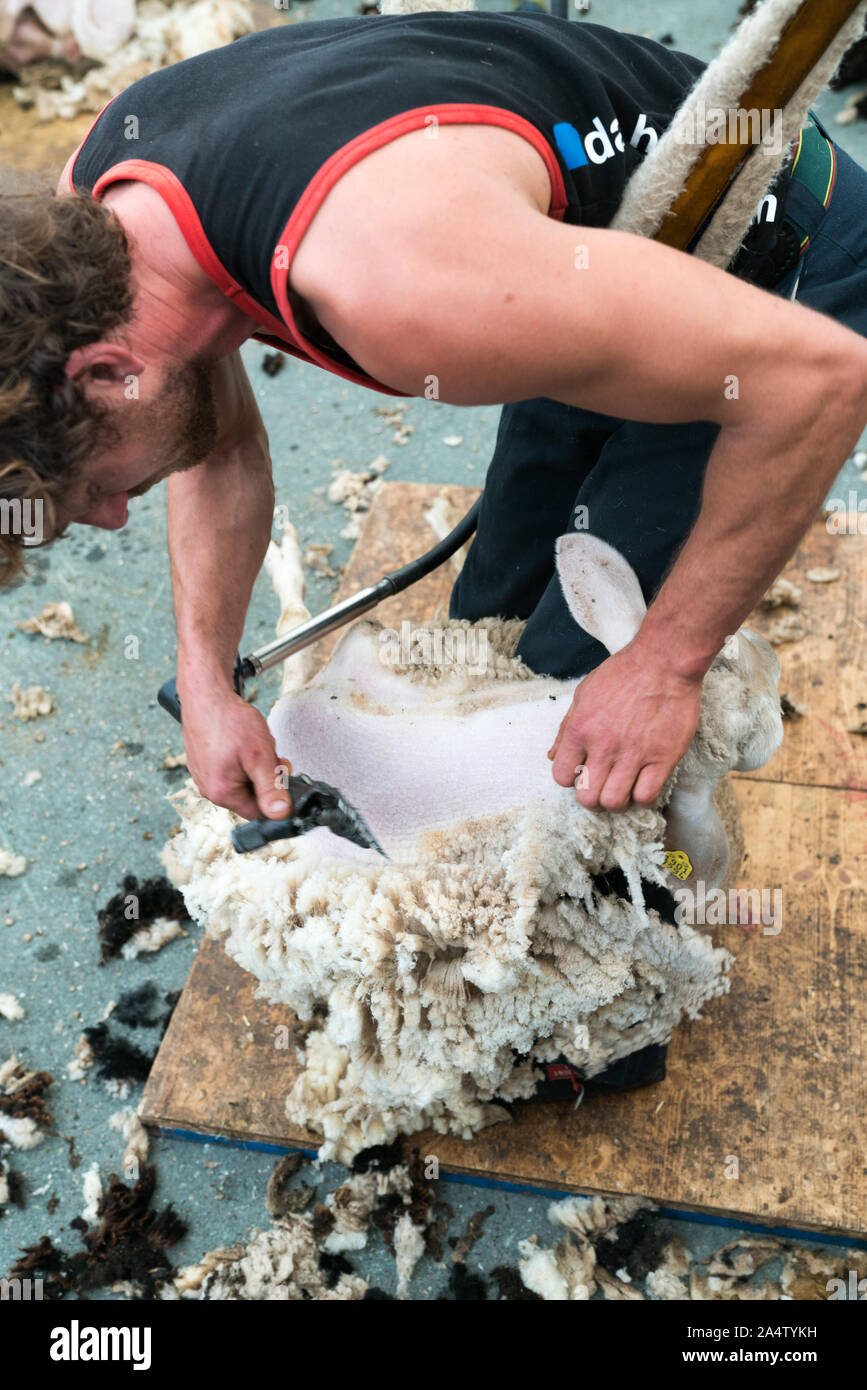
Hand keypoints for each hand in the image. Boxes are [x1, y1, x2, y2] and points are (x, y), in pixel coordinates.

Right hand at [178, 685, 291, 821]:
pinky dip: (242, 757)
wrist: (205, 693)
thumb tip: (280, 814)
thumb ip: (271, 788)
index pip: (258, 813)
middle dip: (264, 777)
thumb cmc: (228, 720)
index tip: (280, 775)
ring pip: (241, 780)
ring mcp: (203, 775)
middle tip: (269, 755)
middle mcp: (208, 788)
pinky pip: (230, 769)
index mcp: (221, 793)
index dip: (275, 795)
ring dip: (254, 765)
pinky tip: (241, 741)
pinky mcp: (203, 762)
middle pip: (250, 795)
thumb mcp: (260, 755)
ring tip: (254, 744)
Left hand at [547, 646, 702, 810]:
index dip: (570, 779)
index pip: (561, 776)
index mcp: (580, 730)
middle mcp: (604, 746)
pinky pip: (646, 796)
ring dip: (616, 801)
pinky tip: (643, 784)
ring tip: (623, 788)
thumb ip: (567, 728)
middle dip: (592, 797)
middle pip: (587, 797)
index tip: (583, 771)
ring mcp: (634, 754)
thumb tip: (552, 757)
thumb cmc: (623, 674)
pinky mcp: (662, 758)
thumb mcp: (584, 694)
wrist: (664, 662)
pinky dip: (642, 798)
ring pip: (614, 802)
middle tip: (602, 786)